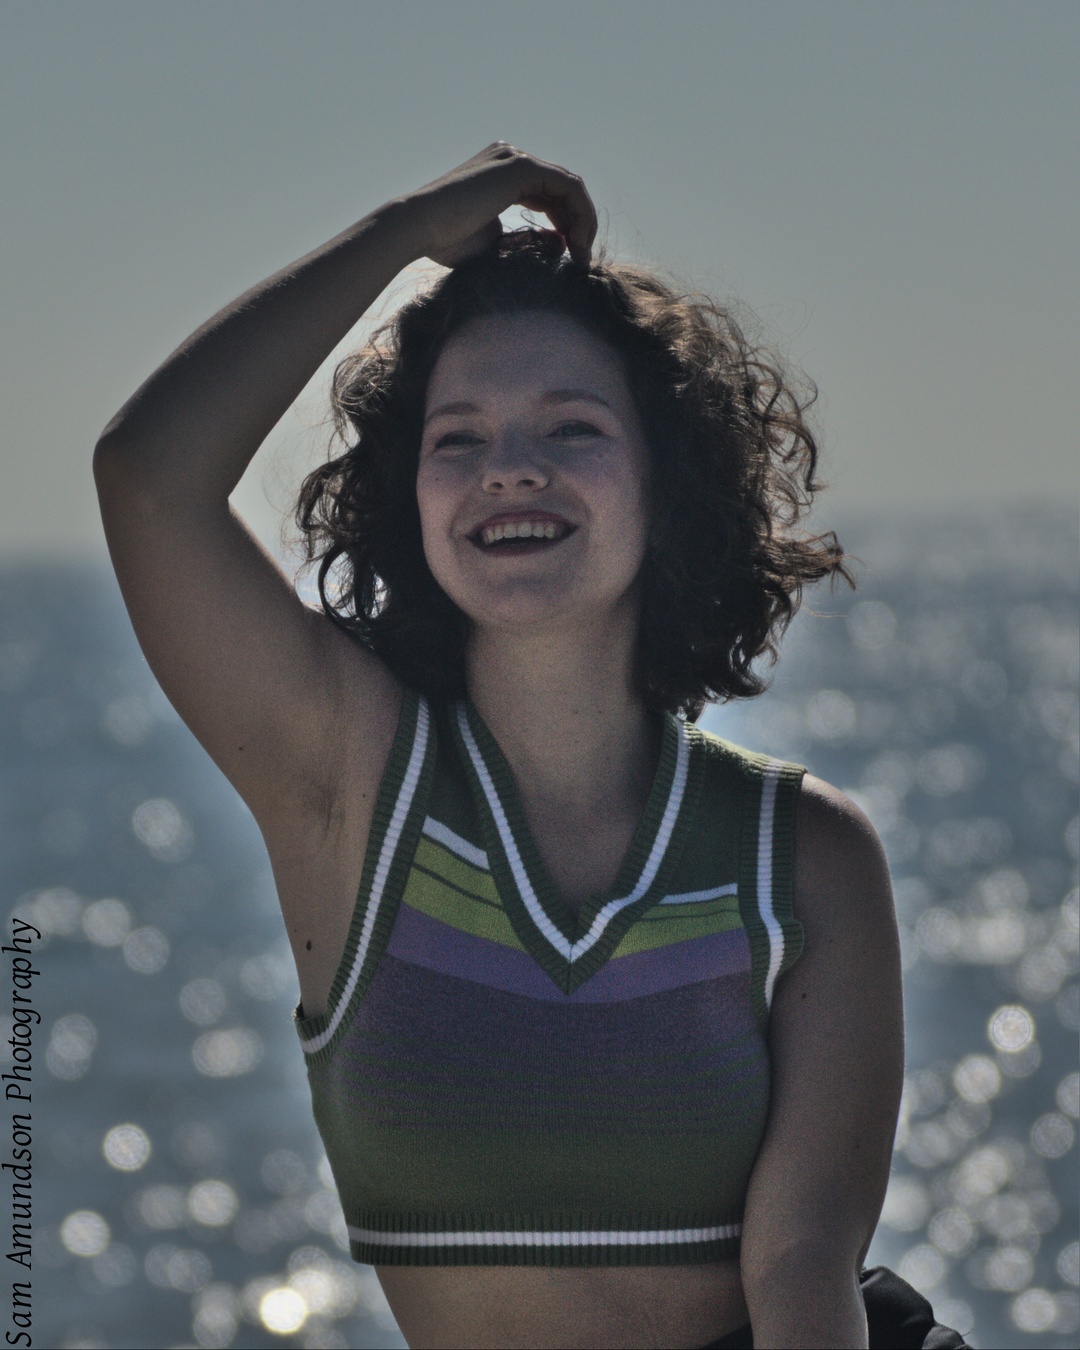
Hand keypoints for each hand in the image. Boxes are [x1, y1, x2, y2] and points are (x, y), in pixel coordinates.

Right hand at [402, 143, 596, 267]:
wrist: (419, 227)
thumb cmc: (445, 242)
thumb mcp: (496, 244)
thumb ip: (528, 240)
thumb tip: (561, 243)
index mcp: (502, 174)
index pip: (549, 195)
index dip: (566, 226)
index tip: (572, 259)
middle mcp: (510, 158)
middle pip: (562, 189)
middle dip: (579, 224)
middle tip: (584, 260)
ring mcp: (514, 158)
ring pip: (569, 186)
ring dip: (583, 222)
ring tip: (582, 256)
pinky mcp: (520, 166)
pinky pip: (568, 186)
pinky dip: (580, 214)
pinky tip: (577, 243)